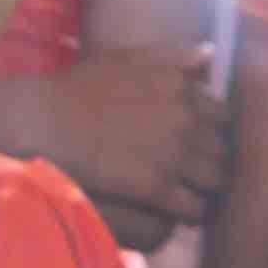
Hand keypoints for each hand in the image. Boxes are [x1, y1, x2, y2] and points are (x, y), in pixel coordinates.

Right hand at [54, 47, 230, 249]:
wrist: (44, 124)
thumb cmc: (76, 91)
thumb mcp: (125, 60)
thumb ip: (171, 57)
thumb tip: (209, 53)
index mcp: (180, 89)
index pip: (223, 116)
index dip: (213, 132)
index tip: (201, 143)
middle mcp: (185, 120)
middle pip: (222, 149)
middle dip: (213, 162)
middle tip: (199, 175)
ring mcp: (174, 154)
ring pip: (215, 180)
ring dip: (206, 189)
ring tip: (192, 195)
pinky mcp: (157, 188)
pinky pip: (193, 206)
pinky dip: (191, 212)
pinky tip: (179, 213)